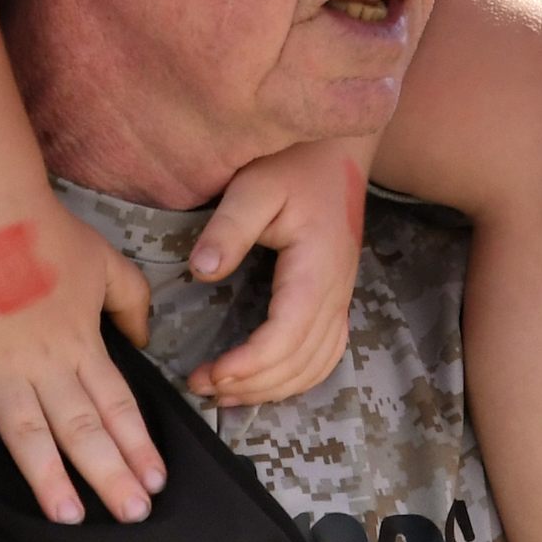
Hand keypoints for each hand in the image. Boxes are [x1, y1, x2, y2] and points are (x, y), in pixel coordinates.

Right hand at [0, 201, 163, 523]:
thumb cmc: (47, 228)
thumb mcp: (107, 262)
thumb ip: (131, 302)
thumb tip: (143, 339)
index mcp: (81, 343)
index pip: (117, 405)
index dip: (138, 445)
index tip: (156, 480)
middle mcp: (45, 366)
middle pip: (83, 429)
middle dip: (112, 474)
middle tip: (133, 513)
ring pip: (29, 435)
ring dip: (50, 478)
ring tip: (70, 516)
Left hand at [186, 138, 367, 404]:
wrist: (337, 148)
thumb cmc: (293, 162)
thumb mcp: (254, 185)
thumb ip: (229, 228)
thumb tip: (201, 273)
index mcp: (317, 268)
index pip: (287, 335)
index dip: (249, 364)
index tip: (209, 374)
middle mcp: (336, 290)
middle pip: (300, 361)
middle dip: (252, 384)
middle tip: (201, 386)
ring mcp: (341, 296)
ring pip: (316, 365)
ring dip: (273, 389)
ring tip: (225, 393)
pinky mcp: (336, 297)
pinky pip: (326, 354)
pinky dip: (296, 378)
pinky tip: (263, 381)